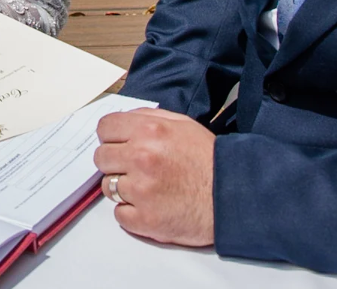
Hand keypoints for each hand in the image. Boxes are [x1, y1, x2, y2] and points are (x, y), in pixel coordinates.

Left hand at [93, 108, 215, 246]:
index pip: (104, 128)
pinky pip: (119, 214)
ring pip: (108, 186)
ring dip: (123, 188)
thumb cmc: (210, 161)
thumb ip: (148, 118)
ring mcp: (141, 190)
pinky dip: (131, 213)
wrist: (234, 197)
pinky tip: (151, 206)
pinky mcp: (144, 219)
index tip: (119, 145)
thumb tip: (124, 121)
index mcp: (149, 131)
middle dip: (115, 162)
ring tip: (148, 189)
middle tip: (134, 169)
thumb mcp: (183, 125)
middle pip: (101, 157)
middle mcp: (141, 158)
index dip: (111, 137)